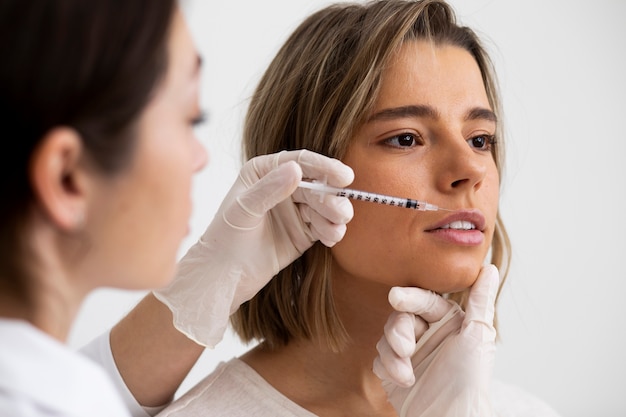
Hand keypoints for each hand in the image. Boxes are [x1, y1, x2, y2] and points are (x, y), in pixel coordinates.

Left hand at [154, 149, 353, 346]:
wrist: (223, 277)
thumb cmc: (224, 238)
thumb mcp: (243, 210)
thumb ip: (269, 189)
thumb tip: (296, 169)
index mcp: (265, 171)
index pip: (301, 162)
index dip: (325, 167)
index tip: (344, 177)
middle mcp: (282, 186)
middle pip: (317, 185)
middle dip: (332, 198)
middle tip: (341, 213)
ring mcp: (295, 210)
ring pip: (324, 206)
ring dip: (335, 216)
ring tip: (336, 229)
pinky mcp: (303, 232)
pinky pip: (324, 226)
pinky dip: (332, 231)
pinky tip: (331, 238)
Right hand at [373, 265, 499, 416]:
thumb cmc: (469, 381)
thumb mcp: (478, 336)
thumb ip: (480, 301)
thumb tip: (489, 268)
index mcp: (448, 322)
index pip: (423, 301)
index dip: (408, 297)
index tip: (395, 297)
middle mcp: (428, 334)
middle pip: (400, 317)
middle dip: (398, 331)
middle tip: (404, 348)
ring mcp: (411, 353)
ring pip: (387, 337)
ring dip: (393, 355)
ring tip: (405, 374)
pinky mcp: (395, 371)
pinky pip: (380, 358)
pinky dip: (388, 368)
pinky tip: (401, 380)